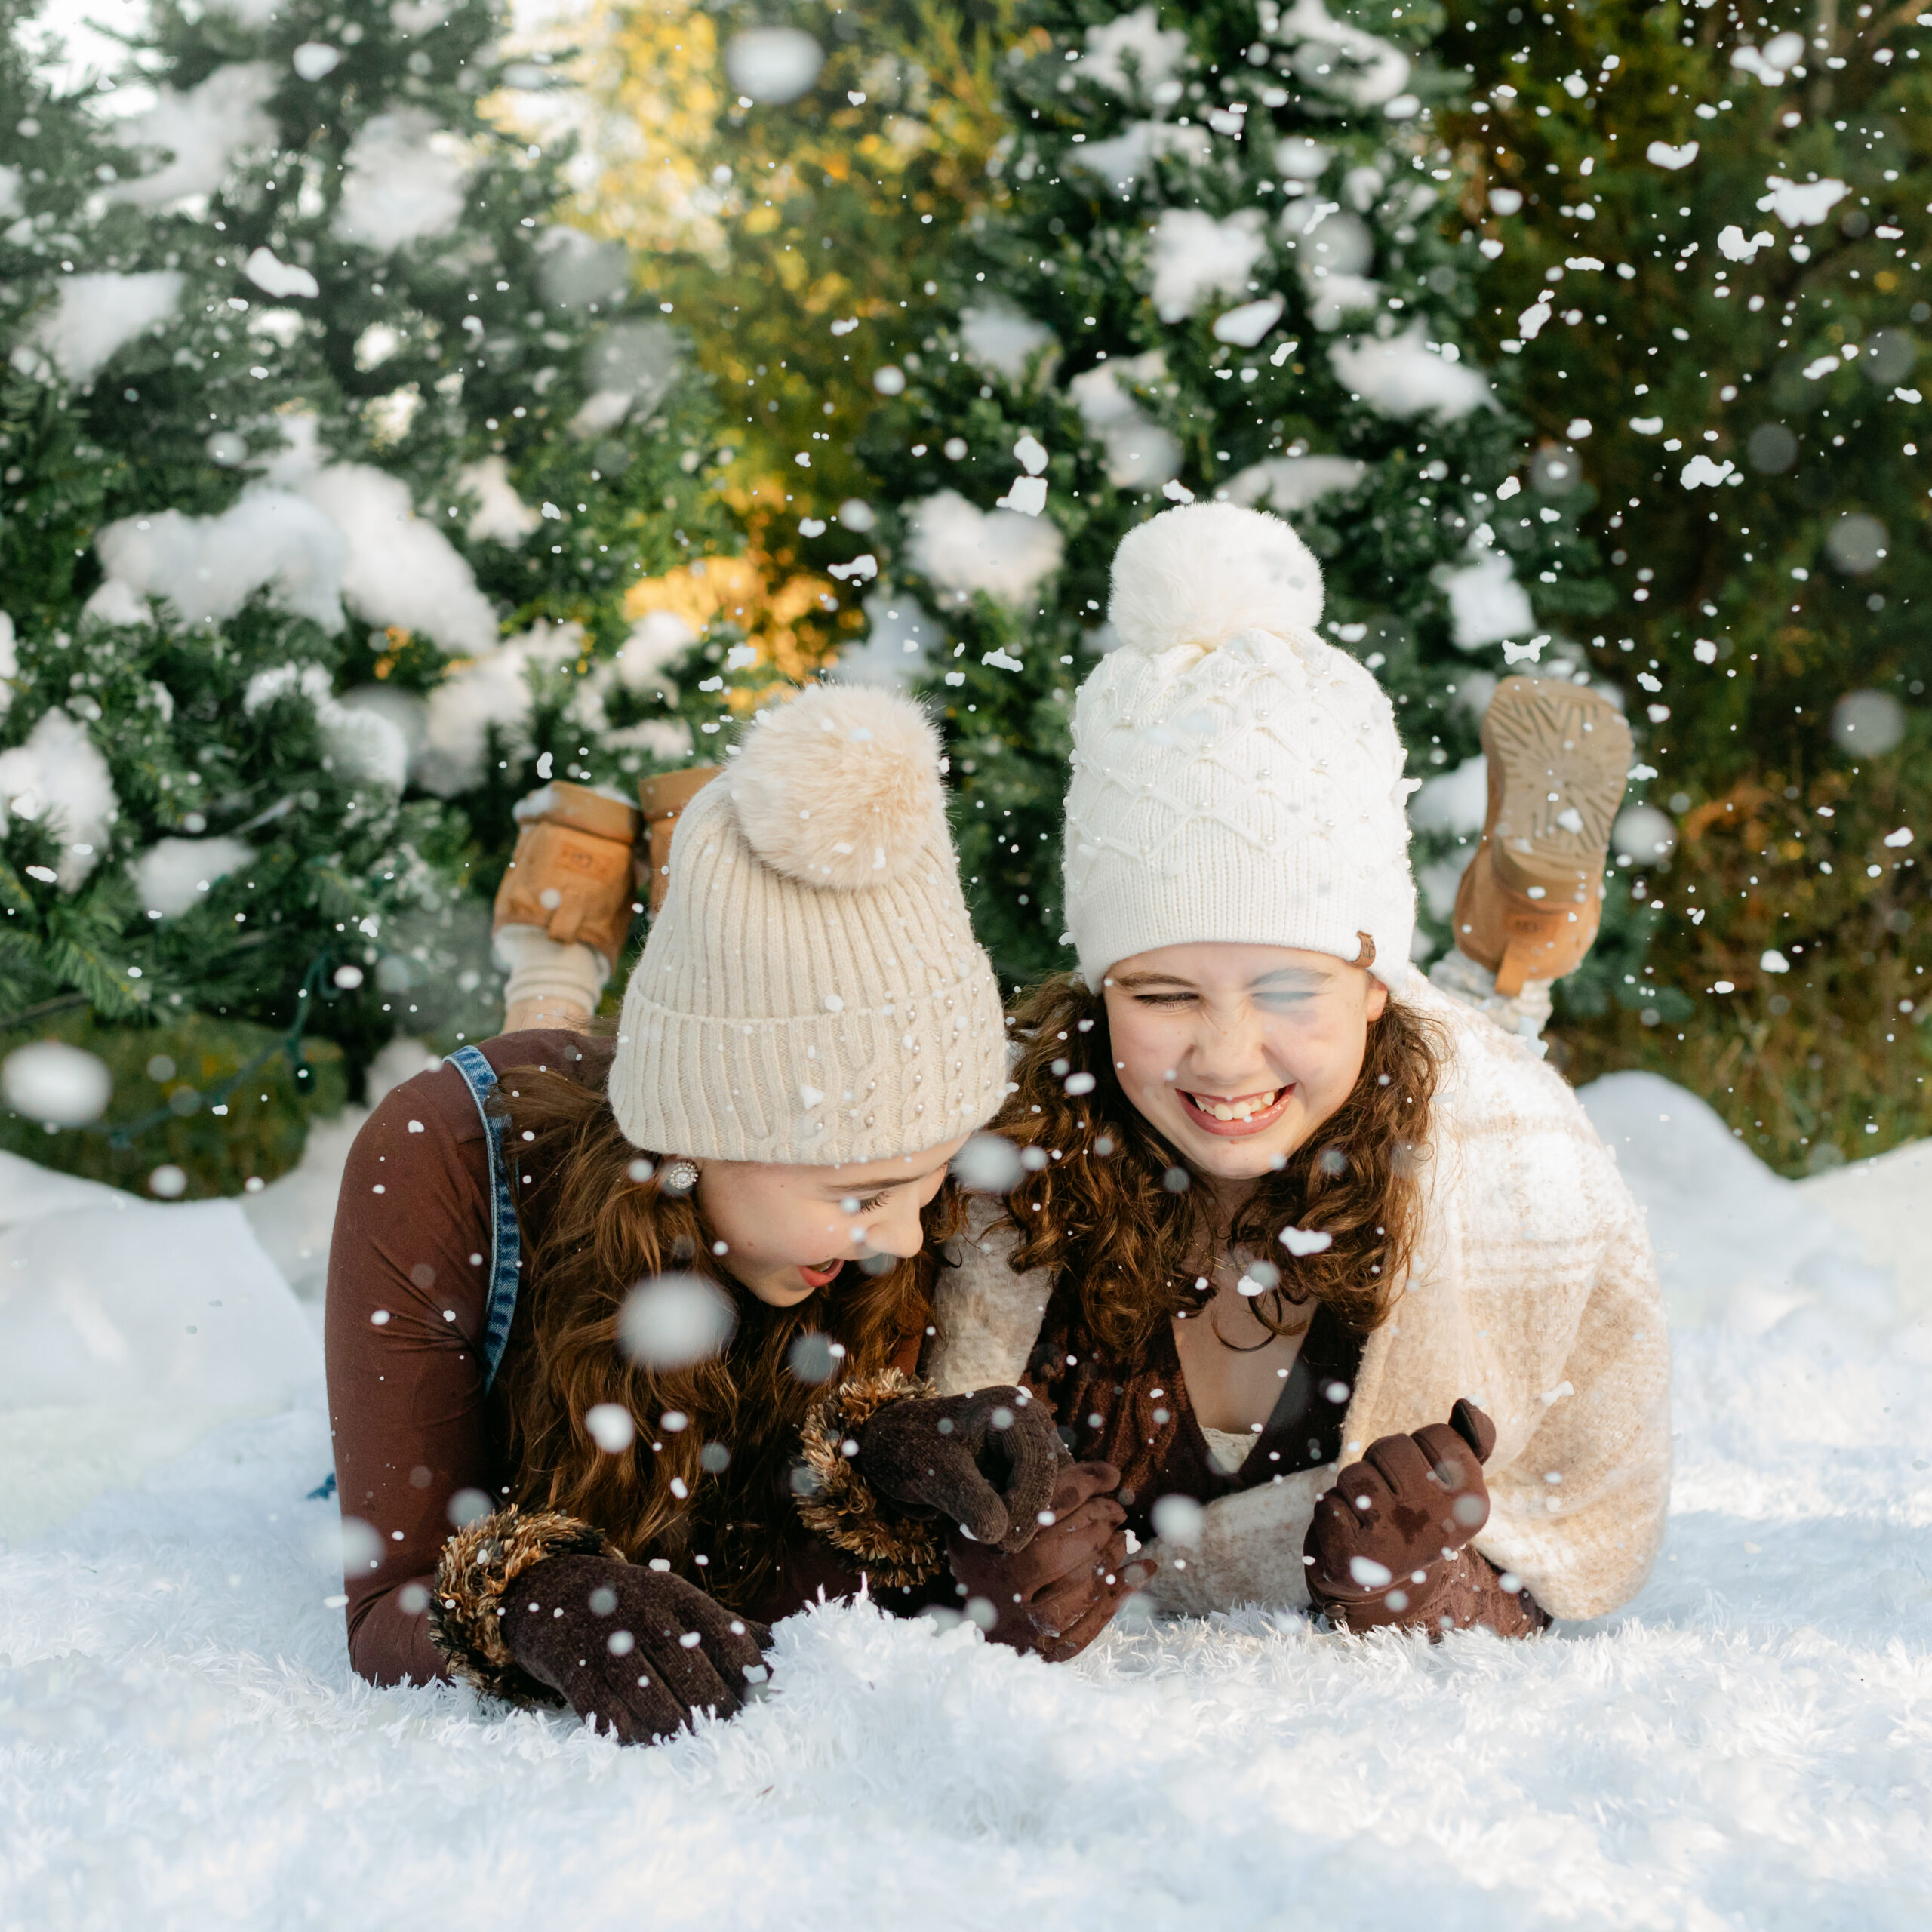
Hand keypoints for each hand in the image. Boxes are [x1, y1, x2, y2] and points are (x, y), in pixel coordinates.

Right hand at [503, 1554, 771, 1742]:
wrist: (549, 1591)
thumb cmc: (631, 1604)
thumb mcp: (678, 1601)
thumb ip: (727, 1626)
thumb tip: (782, 1651)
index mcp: (678, 1596)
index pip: (730, 1639)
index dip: (749, 1677)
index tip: (756, 1699)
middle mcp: (647, 1616)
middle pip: (698, 1680)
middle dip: (716, 1713)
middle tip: (723, 1730)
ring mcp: (609, 1645)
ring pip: (659, 1706)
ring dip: (678, 1732)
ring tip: (689, 1741)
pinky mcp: (576, 1673)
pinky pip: (613, 1720)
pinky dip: (635, 1737)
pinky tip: (646, 1740)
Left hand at [854, 1385, 1061, 1552]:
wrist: (892, 1447)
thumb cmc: (909, 1451)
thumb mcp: (935, 1475)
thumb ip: (970, 1502)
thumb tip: (1001, 1534)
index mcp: (1010, 1409)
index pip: (1039, 1461)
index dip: (1029, 1505)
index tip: (1006, 1544)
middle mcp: (1028, 1421)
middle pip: (1051, 1476)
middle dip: (1028, 1514)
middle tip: (999, 1547)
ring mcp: (1029, 1443)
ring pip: (1048, 1490)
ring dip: (1024, 1517)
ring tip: (987, 1533)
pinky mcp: (1023, 1465)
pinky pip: (1035, 1496)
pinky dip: (1018, 1517)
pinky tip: (991, 1527)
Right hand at [948, 1461, 1152, 1660]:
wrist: (964, 1632)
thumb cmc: (980, 1563)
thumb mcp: (980, 1523)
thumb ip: (1017, 1497)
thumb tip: (1084, 1473)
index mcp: (984, 1545)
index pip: (1043, 1505)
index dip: (1084, 1483)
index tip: (1110, 1475)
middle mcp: (999, 1586)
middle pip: (1062, 1547)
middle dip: (1100, 1521)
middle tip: (1117, 1511)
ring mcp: (1022, 1625)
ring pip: (1080, 1587)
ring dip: (1112, 1557)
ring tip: (1124, 1539)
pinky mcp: (1044, 1653)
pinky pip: (1091, 1625)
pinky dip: (1121, 1595)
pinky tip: (1140, 1572)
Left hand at [1304, 1399, 1495, 1632]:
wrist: (1383, 1584)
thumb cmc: (1415, 1519)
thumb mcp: (1451, 1485)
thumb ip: (1467, 1442)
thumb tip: (1467, 1406)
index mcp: (1472, 1503)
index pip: (1437, 1434)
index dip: (1421, 1448)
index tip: (1424, 1479)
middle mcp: (1438, 1523)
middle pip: (1391, 1447)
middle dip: (1381, 1464)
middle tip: (1391, 1498)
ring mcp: (1394, 1541)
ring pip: (1355, 1474)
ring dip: (1354, 1489)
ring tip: (1370, 1517)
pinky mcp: (1352, 1556)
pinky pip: (1328, 1502)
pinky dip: (1332, 1512)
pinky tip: (1350, 1535)